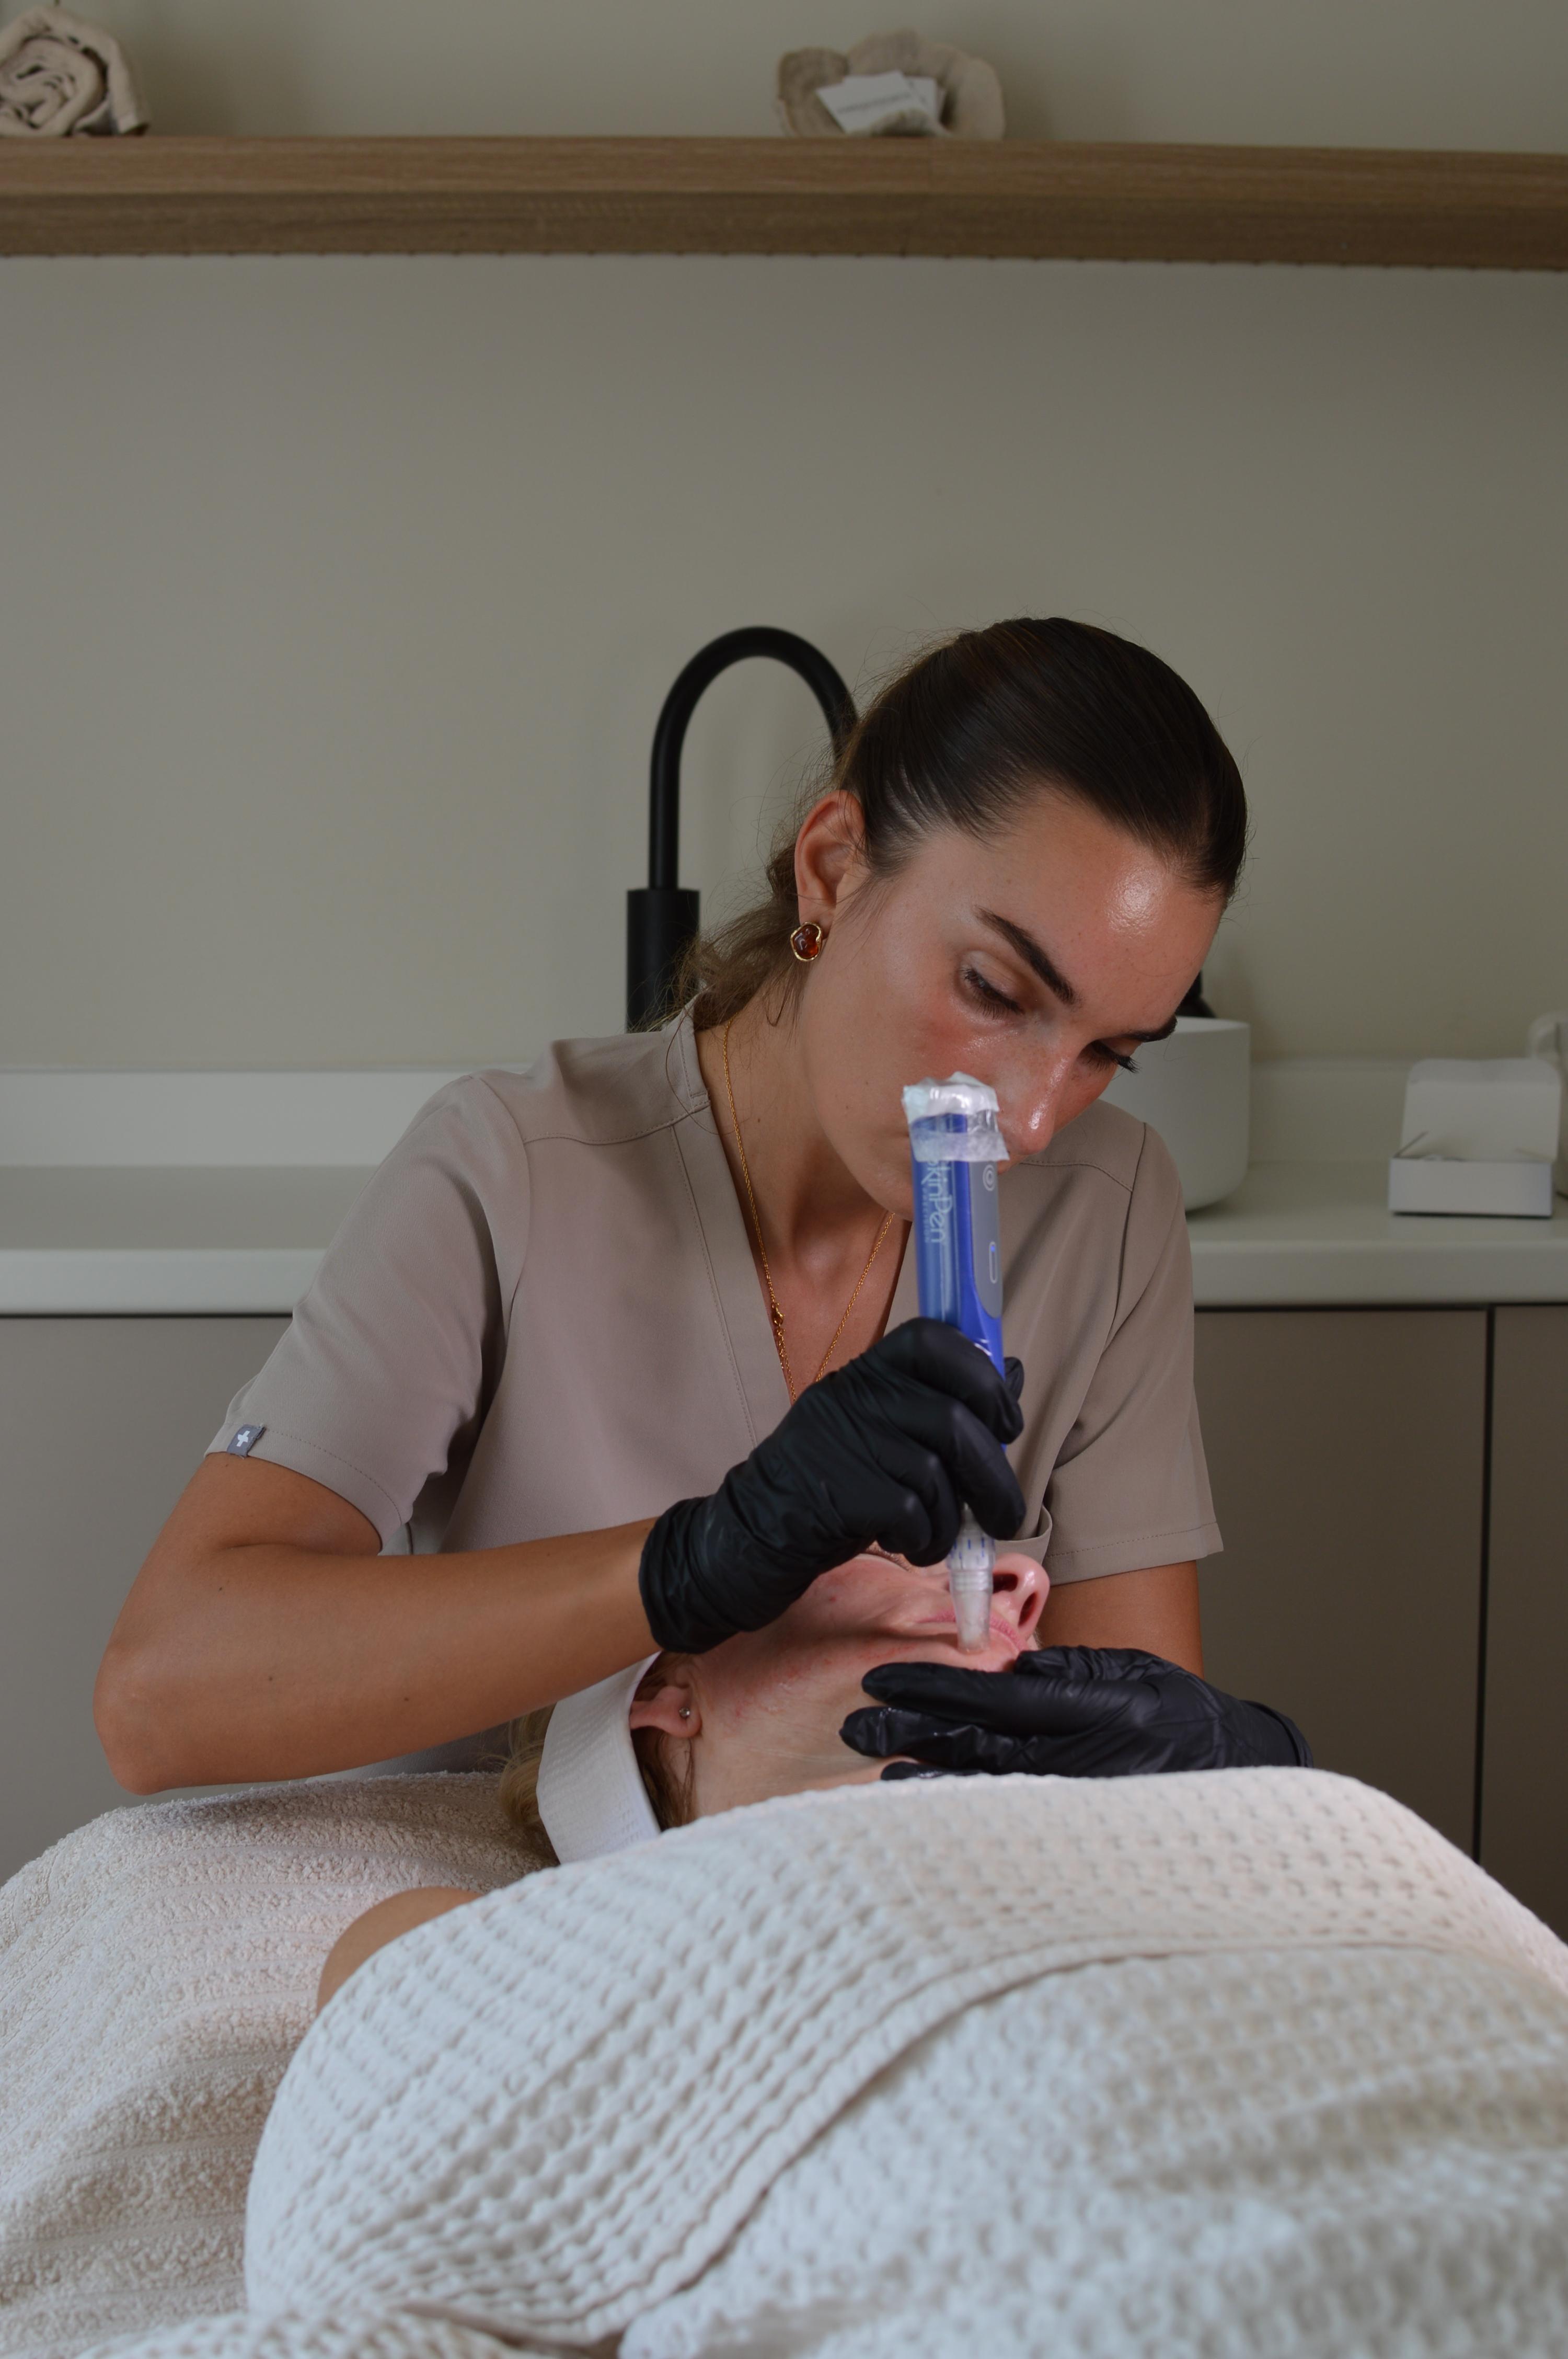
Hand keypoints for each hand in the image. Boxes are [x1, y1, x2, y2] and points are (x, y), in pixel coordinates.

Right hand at [639, 1319, 1026, 1654]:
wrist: (750, 1535)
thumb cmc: (830, 1485)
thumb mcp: (882, 1435)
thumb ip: (940, 1406)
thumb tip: (1012, 1372)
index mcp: (864, 1373)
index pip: (932, 1340)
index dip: (983, 1377)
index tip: (1006, 1422)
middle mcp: (851, 1395)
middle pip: (951, 1418)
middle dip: (992, 1474)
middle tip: (1005, 1514)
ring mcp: (840, 1441)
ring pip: (935, 1473)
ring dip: (951, 1519)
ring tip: (937, 1539)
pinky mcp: (837, 1491)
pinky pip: (910, 1512)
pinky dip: (924, 1539)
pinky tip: (909, 1547)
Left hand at [840, 1645, 1311, 1778]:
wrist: (1247, 1785)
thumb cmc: (1190, 1720)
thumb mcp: (1140, 1675)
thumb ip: (1075, 1670)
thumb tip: (1012, 1666)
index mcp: (1098, 1713)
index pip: (998, 1697)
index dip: (936, 1687)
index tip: (883, 1678)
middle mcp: (1084, 1763)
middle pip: (979, 1747)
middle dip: (912, 1733)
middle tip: (854, 1725)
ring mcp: (1081, 1806)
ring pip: (987, 1789)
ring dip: (926, 1774)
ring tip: (873, 1764)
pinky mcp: (1081, 1834)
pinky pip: (1012, 1819)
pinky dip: (965, 1807)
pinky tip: (926, 1802)